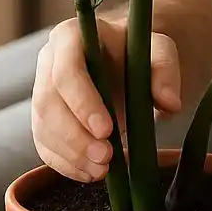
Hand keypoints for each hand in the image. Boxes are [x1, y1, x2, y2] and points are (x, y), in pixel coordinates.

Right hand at [30, 15, 183, 182]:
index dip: (82, 102)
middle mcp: (48, 61)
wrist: (125, 64)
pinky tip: (90, 174)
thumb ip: (165, 70)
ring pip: (44, 128)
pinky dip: (66, 164)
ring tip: (102, 169)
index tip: (107, 130)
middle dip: (76, 136)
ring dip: (71, 154)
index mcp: (70, 36)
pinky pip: (44, 145)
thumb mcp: (158, 51)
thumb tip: (170, 102)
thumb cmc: (138, 53)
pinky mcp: (43, 119)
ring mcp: (41, 90)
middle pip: (49, 104)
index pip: (66, 70)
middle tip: (107, 157)